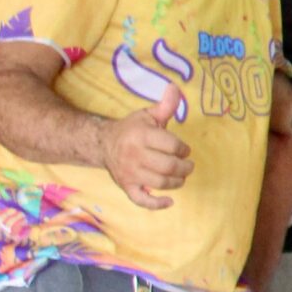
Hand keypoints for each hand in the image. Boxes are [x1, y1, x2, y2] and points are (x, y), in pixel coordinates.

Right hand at [102, 83, 191, 208]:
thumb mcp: (148, 115)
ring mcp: (130, 172)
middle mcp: (134, 155)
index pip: (172, 145)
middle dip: (185, 168)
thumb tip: (175, 87)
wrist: (103, 143)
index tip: (184, 150)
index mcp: (141, 135)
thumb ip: (165, 105)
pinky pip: (141, 200)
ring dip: (177, 182)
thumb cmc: (132, 129)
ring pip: (160, 182)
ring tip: (181, 176)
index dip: (184, 149)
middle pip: (168, 166)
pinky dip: (156, 204)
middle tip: (188, 166)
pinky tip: (169, 202)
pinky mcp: (127, 186)